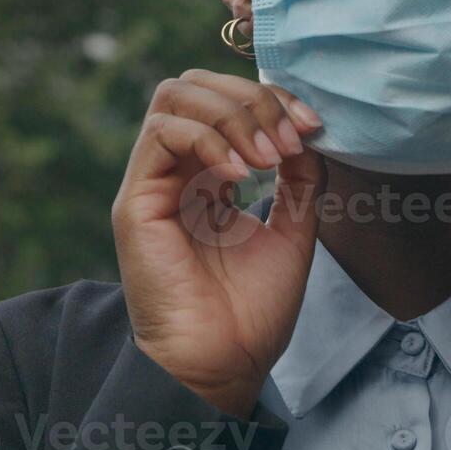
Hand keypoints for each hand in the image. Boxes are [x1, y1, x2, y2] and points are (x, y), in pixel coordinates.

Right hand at [112, 69, 323, 417]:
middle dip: (253, 98)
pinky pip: (161, 134)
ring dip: (233, 115)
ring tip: (270, 157)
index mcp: (210, 175)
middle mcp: (177, 171)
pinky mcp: (136, 201)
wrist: (225, 365)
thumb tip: (309, 130)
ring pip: (176, 96)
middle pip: (197, 84)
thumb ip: (300, 178)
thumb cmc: (253, 310)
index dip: (273, 99)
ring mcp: (153, 182)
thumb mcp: (293, 230)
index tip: (314, 125)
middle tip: (292, 137)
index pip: (228, 100)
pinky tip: (243, 175)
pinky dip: (208, 139)